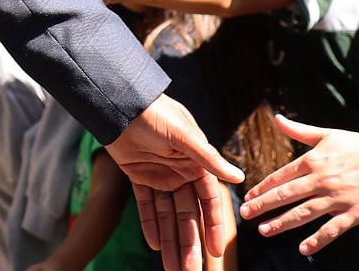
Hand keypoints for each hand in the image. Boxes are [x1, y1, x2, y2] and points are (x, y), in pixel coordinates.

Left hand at [106, 94, 242, 270]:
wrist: (119, 104)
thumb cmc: (156, 114)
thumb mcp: (183, 135)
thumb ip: (208, 159)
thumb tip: (239, 178)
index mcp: (197, 164)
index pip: (209, 202)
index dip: (213, 226)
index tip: (216, 251)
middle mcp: (181, 173)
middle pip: (188, 215)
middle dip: (189, 243)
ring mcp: (160, 176)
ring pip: (167, 215)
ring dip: (170, 241)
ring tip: (172, 268)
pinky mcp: (138, 176)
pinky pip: (146, 206)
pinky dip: (150, 225)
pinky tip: (154, 246)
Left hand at [239, 116, 358, 256]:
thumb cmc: (358, 144)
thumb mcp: (326, 134)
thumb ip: (299, 131)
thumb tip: (276, 118)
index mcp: (312, 161)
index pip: (280, 177)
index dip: (262, 188)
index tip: (247, 197)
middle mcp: (321, 180)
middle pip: (286, 195)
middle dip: (263, 205)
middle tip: (244, 214)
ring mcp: (337, 198)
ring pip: (303, 213)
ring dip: (281, 223)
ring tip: (263, 230)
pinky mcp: (354, 213)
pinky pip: (332, 229)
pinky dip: (317, 240)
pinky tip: (303, 249)